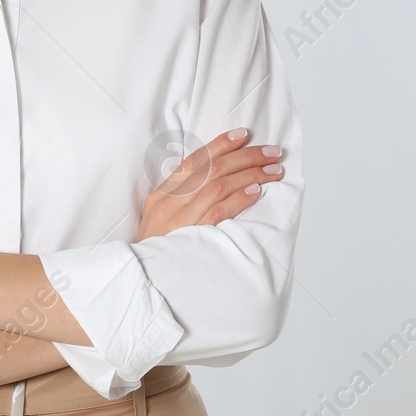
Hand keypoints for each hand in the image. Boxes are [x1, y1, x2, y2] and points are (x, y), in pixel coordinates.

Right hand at [135, 128, 281, 241]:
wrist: (143, 280)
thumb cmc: (157, 252)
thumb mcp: (159, 220)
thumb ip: (180, 200)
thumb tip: (213, 181)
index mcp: (161, 195)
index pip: (194, 160)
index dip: (220, 144)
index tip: (244, 134)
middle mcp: (168, 203)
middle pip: (211, 169)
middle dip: (245, 156)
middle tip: (271, 152)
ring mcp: (179, 220)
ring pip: (218, 186)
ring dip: (250, 174)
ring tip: (273, 170)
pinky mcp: (192, 238)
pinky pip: (219, 212)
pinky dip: (240, 198)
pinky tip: (257, 191)